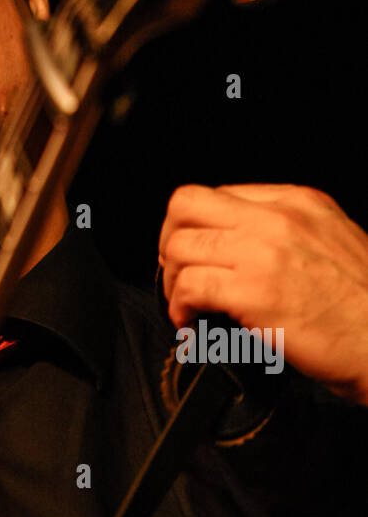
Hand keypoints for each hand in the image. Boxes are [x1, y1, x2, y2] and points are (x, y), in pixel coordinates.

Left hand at [158, 183, 367, 406]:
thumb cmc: (366, 306)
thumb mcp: (335, 241)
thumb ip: (289, 232)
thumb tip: (240, 244)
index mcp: (298, 201)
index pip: (220, 194)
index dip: (197, 225)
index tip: (195, 251)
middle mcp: (277, 218)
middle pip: (187, 205)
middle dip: (170, 238)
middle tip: (175, 269)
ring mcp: (263, 252)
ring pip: (181, 246)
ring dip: (171, 279)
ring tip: (184, 303)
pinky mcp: (253, 292)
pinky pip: (189, 286)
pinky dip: (179, 307)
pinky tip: (190, 322)